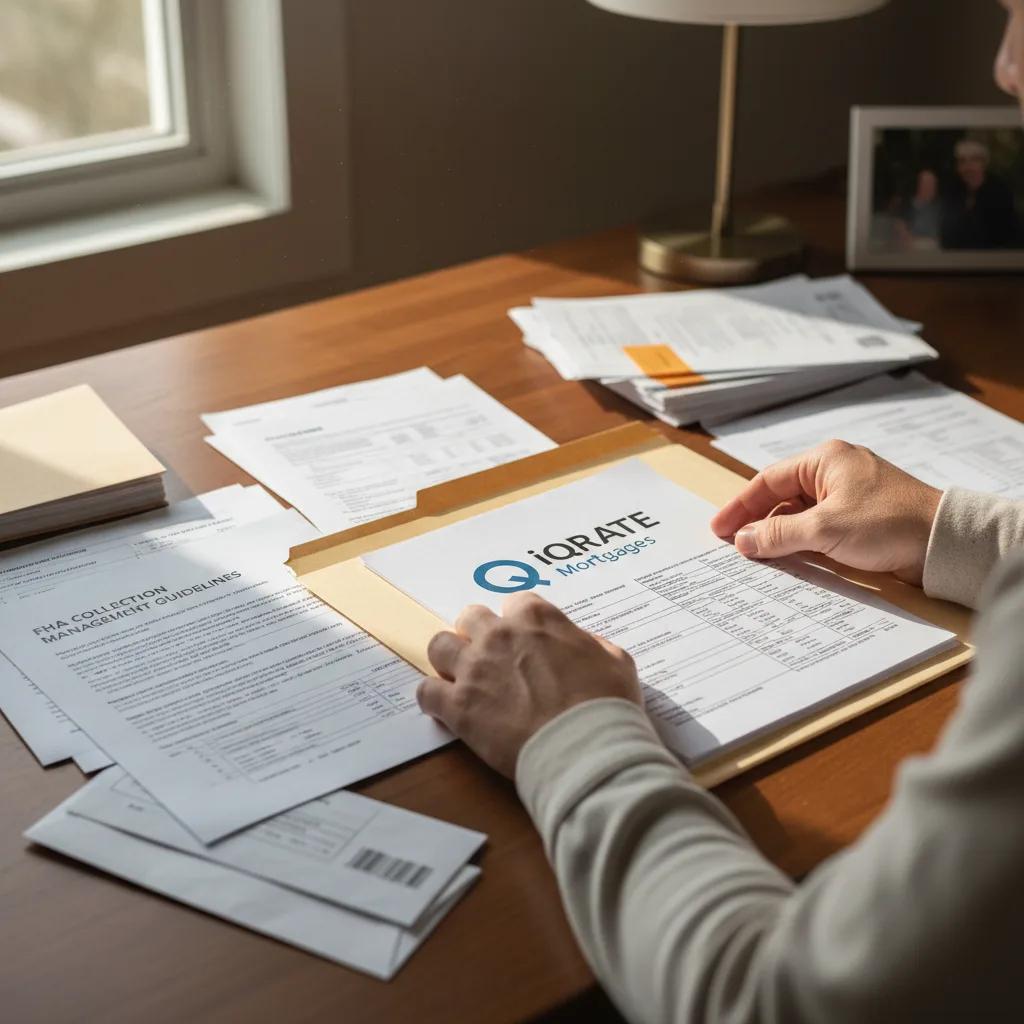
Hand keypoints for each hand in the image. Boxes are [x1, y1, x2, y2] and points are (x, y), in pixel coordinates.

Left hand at [418, 593, 642, 777]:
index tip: (525, 641)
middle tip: (490, 658)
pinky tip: (447, 709)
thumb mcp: (617, 662)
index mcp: (538, 619)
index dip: (520, 624)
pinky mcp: (458, 706)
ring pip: (439, 646)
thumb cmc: (607, 706)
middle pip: (470, 617)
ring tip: (462, 679)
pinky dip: (434, 699)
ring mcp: (475, 668)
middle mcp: (500, 635)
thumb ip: (591, 645)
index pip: (516, 603)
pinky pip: (426, 691)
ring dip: (450, 660)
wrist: (586, 750)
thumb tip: (578, 645)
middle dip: (477, 634)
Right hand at [710, 440, 941, 586]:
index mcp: (826, 460)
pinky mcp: (860, 520)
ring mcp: (849, 497)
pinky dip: (800, 542)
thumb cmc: (889, 523)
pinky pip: (818, 528)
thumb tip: (743, 541)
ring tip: (755, 557)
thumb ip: (780, 534)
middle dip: (757, 522)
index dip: (741, 506)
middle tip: (732, 545)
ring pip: (800, 515)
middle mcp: (835, 473)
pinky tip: (787, 559)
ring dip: (778, 535)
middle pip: (782, 497)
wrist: (944, 544)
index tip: (719, 529)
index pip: (769, 480)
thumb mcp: (826, 528)